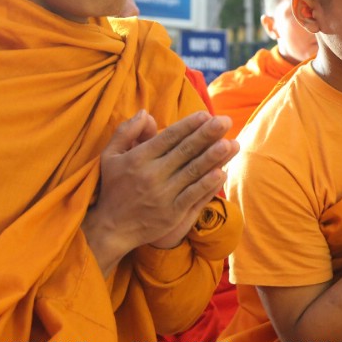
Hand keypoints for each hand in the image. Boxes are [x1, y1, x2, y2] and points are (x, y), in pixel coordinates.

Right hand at [84, 110, 238, 272]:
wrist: (111, 229)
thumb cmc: (113, 188)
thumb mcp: (109, 156)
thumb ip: (126, 132)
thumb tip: (146, 113)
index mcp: (138, 158)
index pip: (168, 137)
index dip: (188, 125)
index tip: (206, 114)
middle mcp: (151, 175)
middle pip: (185, 151)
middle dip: (207, 135)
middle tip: (225, 121)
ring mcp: (163, 195)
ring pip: (193, 172)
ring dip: (214, 157)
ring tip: (231, 144)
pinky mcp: (172, 213)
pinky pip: (193, 196)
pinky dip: (208, 185)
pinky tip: (222, 173)